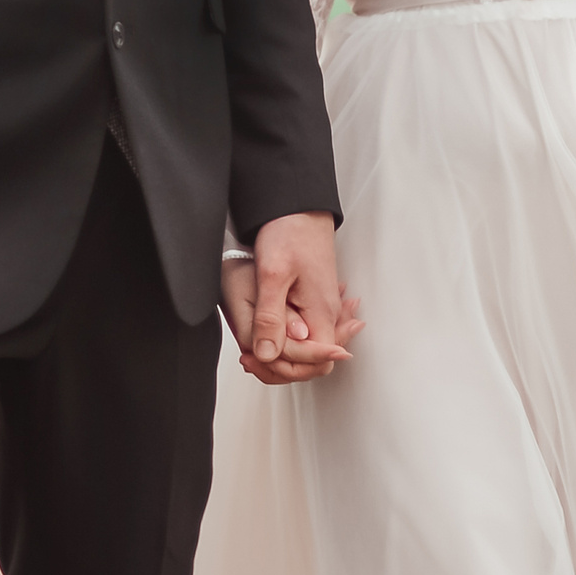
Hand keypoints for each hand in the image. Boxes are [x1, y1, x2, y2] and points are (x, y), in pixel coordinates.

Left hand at [221, 212, 359, 385]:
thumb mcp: (273, 274)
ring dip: (282, 355)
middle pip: (314, 360)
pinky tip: (268, 338)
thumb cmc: (289, 232)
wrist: (297, 207)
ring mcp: (321, 307)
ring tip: (252, 352)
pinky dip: (287, 341)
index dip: (286, 367)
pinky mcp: (312, 300)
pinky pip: (306, 332)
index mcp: (322, 311)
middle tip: (248, 358)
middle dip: (282, 366)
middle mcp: (327, 312)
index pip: (316, 361)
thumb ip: (271, 317)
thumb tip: (267, 354)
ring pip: (308, 347)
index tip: (257, 358)